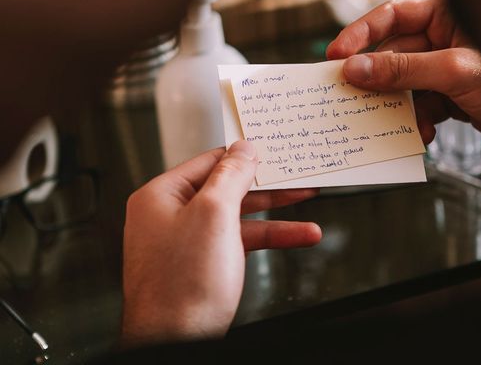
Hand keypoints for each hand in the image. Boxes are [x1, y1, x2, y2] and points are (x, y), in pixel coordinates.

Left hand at [121, 141, 320, 344]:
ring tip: (307, 204)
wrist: (176, 344)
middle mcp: (170, 216)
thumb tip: (243, 149)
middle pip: (226, 189)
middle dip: (267, 186)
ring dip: (276, 215)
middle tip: (294, 177)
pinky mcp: (202, 264)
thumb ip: (230, 175)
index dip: (242, 155)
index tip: (269, 150)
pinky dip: (268, 239)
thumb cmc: (181, 287)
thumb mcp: (214, 214)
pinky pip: (239, 242)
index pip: (208, 162)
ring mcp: (186, 242)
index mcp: (161, 196)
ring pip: (238, 217)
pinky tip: (296, 236)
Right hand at [326, 0, 480, 158]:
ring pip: (404, 84)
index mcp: (449, 15)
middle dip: (377, 79)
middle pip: (393, 54)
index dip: (361, 33)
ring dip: (399, 107)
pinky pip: (420, 106)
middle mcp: (445, 39)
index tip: (336, 55)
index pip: (394, 15)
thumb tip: (355, 68)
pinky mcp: (452, 98)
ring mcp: (447, 70)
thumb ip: (402, 69)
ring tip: (401, 124)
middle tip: (352, 98)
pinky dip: (417, 122)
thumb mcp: (454, 73)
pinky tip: (425, 135)